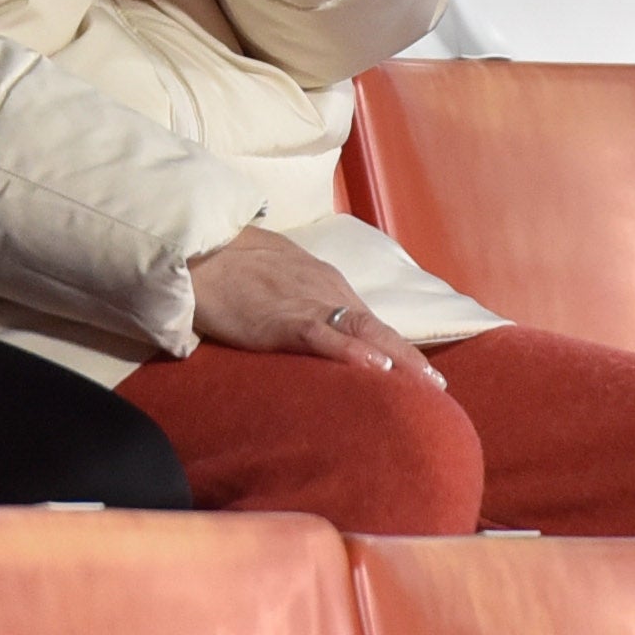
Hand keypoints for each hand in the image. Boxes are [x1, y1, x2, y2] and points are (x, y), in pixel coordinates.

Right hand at [189, 224, 439, 385]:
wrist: (196, 248)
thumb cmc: (227, 263)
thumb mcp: (274, 281)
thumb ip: (295, 303)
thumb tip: (304, 329)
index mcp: (323, 284)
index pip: (367, 320)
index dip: (395, 346)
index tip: (420, 371)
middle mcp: (325, 291)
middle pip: (378, 327)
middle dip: (410, 358)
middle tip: (438, 386)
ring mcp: (307, 303)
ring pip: (364, 332)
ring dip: (399, 360)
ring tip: (425, 385)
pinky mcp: (283, 319)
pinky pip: (325, 337)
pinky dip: (354, 352)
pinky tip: (378, 369)